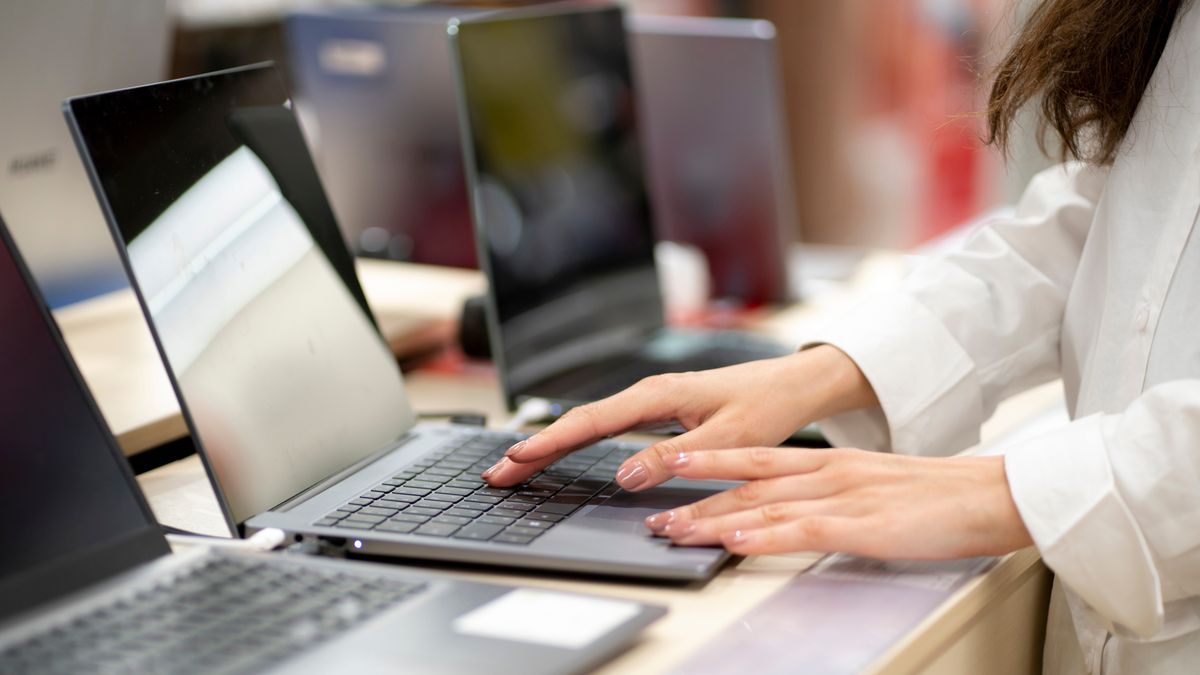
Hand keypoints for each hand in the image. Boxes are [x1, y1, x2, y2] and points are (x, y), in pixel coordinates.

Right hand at [482, 346, 877, 487]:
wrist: (794, 383)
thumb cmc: (766, 404)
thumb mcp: (727, 439)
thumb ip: (676, 459)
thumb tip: (626, 476)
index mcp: (657, 395)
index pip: (589, 423)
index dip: (548, 444)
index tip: (515, 460)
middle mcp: (647, 394)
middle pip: (577, 423)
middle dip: (534, 449)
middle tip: (495, 474)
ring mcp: (650, 402)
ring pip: (588, 426)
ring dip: (551, 447)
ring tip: (515, 468)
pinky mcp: (658, 412)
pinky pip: (605, 428)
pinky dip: (576, 443)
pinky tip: (562, 455)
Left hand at [643, 447, 1032, 558]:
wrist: (991, 495)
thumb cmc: (938, 497)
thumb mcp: (874, 488)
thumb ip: (833, 497)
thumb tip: (795, 514)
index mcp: (831, 463)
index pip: (756, 458)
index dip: (709, 460)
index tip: (671, 464)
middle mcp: (828, 473)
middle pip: (747, 483)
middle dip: (695, 498)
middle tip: (652, 510)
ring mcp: (843, 497)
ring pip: (763, 505)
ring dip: (713, 519)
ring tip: (673, 530)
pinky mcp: (863, 524)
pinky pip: (802, 529)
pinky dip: (764, 535)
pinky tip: (734, 539)